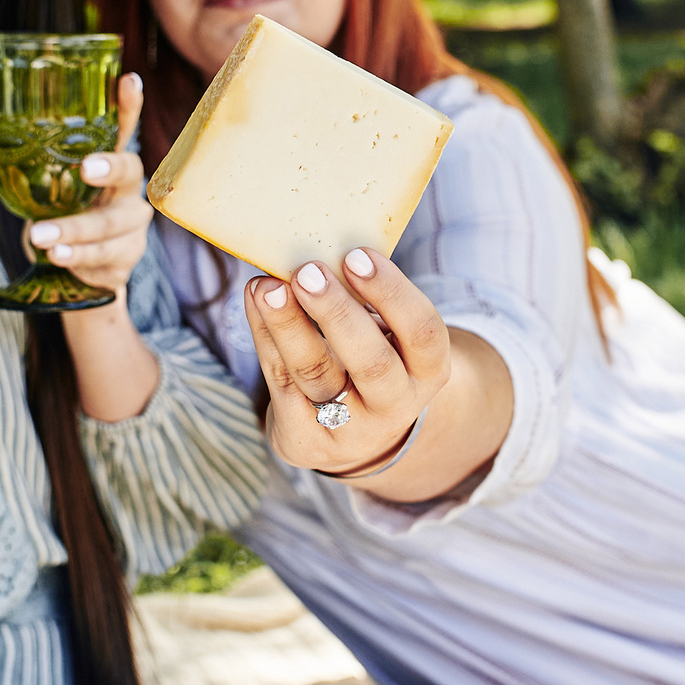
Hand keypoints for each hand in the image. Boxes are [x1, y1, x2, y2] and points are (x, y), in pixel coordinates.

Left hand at [27, 73, 151, 295]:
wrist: (82, 276)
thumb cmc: (64, 220)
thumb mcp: (44, 193)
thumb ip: (20, 170)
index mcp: (108, 165)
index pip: (122, 129)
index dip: (128, 106)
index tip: (128, 80)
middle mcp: (127, 191)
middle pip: (129, 172)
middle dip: (109, 168)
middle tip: (85, 168)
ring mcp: (132, 227)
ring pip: (109, 225)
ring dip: (74, 231)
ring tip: (41, 237)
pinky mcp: (126, 260)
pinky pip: (103, 258)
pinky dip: (76, 259)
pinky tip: (57, 257)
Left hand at [244, 246, 452, 475]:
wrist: (354, 434)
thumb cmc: (371, 356)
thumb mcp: (389, 333)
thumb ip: (365, 298)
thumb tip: (317, 244)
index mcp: (428, 370)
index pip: (422, 332)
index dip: (392, 292)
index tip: (356, 254)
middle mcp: (396, 405)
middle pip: (371, 362)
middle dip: (336, 313)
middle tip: (307, 272)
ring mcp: (350, 429)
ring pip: (316, 374)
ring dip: (288, 325)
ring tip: (268, 286)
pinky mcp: (305, 440)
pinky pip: (280, 382)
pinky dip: (264, 336)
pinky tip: (256, 301)